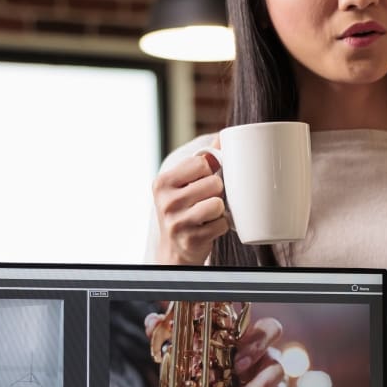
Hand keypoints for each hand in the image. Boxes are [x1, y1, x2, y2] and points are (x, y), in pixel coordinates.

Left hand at [142, 313, 310, 386]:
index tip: (238, 361)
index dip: (256, 343)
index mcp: (249, 346)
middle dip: (258, 386)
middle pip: (275, 367)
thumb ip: (173, 336)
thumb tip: (152, 321)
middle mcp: (266, 364)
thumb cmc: (213, 371)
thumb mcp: (192, 355)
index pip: (267, 331)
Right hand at [151, 139, 227, 265]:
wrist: (174, 250)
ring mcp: (177, 222)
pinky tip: (209, 228)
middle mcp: (166, 202)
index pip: (201, 163)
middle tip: (206, 201)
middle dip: (216, 192)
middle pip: (213, 183)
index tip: (202, 181)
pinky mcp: (191, 239)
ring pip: (218, 204)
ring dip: (219, 210)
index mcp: (162, 183)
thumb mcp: (184, 184)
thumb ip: (202, 160)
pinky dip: (221, 226)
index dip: (209, 172)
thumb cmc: (183, 210)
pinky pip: (221, 224)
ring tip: (208, 214)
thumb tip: (223, 136)